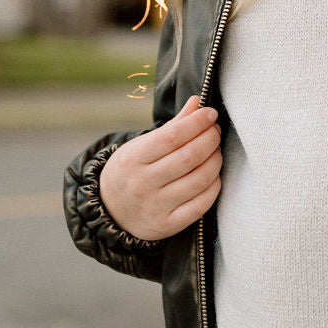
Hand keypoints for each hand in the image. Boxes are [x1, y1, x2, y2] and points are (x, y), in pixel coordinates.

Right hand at [99, 96, 222, 240]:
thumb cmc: (131, 170)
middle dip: (210, 139)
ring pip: (199, 179)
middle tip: (215, 131)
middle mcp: (143, 183)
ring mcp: (156, 206)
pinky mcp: (168, 224)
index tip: (210, 113)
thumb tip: (198, 103)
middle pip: (190, 156)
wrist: (111, 211)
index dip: (197, 122)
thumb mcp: (141, 146)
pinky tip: (213, 175)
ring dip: (215, 160)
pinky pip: (201, 203)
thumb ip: (173, 126)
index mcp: (133, 158)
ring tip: (215, 151)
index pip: (173, 136)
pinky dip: (214, 185)